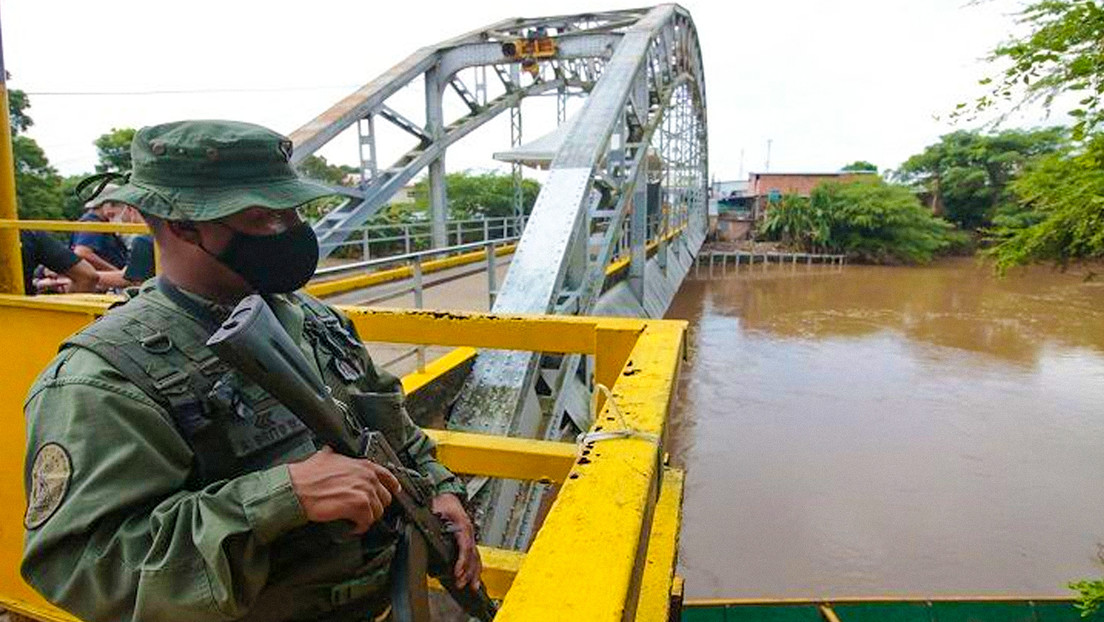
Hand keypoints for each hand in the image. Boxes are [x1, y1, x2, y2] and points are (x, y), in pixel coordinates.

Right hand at [287, 446, 401, 533]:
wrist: (297, 489)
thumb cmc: (307, 475)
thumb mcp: (326, 456)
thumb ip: (337, 455)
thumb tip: (333, 451)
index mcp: (362, 465)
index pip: (388, 476)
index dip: (391, 486)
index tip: (393, 491)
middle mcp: (367, 477)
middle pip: (385, 497)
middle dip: (375, 505)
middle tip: (364, 510)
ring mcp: (364, 491)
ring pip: (377, 511)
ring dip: (367, 518)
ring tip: (356, 519)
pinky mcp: (358, 506)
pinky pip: (367, 521)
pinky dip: (360, 526)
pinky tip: (352, 526)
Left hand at [432, 493, 481, 588]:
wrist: (448, 494)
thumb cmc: (442, 502)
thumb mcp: (434, 511)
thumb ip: (430, 524)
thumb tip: (422, 536)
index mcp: (462, 525)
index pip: (465, 547)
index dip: (462, 562)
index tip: (457, 573)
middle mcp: (469, 532)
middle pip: (472, 555)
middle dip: (468, 572)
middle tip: (461, 584)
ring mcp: (470, 535)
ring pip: (476, 556)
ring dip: (474, 572)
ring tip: (472, 586)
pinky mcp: (468, 539)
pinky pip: (475, 555)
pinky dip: (475, 567)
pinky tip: (474, 577)